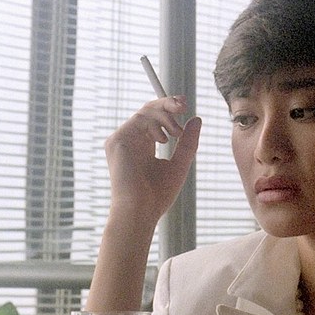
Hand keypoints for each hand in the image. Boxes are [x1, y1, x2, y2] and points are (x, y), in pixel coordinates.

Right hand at [104, 96, 201, 225]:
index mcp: (142, 146)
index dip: (168, 108)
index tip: (185, 105)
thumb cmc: (158, 194)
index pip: (154, 119)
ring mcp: (121, 140)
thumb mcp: (179, 163)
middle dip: (168, 103)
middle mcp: (130, 141)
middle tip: (184, 104)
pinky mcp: (117, 141)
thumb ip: (188, 142)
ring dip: (166, 117)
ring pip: (145, 112)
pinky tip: (164, 139)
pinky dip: (155, 124)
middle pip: (148, 110)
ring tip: (176, 134)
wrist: (141, 211)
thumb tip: (197, 119)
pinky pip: (139, 120)